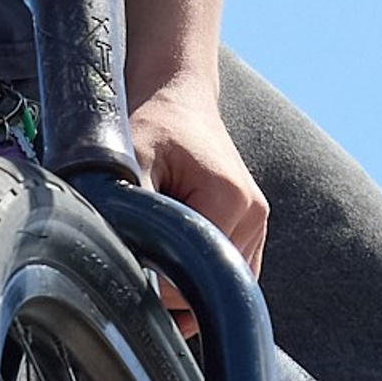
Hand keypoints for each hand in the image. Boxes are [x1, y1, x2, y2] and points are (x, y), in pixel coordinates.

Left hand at [129, 68, 268, 336]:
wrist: (176, 94)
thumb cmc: (152, 122)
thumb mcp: (132, 160)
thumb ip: (133, 214)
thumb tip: (126, 267)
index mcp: (233, 202)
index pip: (196, 279)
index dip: (156, 280)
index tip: (130, 256)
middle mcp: (254, 216)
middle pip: (209, 286)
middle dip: (169, 280)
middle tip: (138, 245)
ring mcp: (256, 224)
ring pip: (218, 283)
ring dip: (184, 276)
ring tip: (156, 235)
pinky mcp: (249, 227)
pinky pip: (224, 270)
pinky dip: (198, 271)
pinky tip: (172, 248)